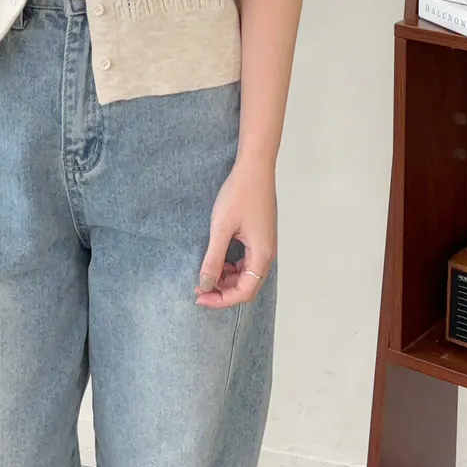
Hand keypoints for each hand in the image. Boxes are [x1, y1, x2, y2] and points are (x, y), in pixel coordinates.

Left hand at [196, 159, 276, 309]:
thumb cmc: (240, 193)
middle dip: (223, 291)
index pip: (244, 291)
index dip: (221, 299)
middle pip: (247, 286)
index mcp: (261, 254)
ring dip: (227, 279)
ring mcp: (265, 244)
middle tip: (199, 288)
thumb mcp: (221, 228)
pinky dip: (232, 266)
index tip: (200, 296)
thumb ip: (214, 259)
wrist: (254, 168)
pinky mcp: (260, 236)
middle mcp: (267, 253)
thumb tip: (207, 284)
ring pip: (247, 274)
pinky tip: (218, 259)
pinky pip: (247, 261)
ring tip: (206, 274)